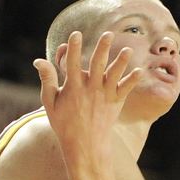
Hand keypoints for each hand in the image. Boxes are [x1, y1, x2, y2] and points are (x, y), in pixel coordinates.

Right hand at [33, 32, 141, 150]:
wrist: (85, 145)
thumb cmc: (65, 123)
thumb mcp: (50, 103)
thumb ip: (47, 80)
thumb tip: (38, 60)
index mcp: (72, 87)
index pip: (72, 63)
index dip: (73, 48)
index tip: (76, 34)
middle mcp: (90, 89)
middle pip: (97, 64)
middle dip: (102, 48)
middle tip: (108, 33)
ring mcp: (104, 95)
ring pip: (113, 75)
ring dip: (121, 62)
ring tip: (128, 49)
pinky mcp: (115, 102)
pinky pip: (125, 89)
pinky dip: (132, 81)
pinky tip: (140, 71)